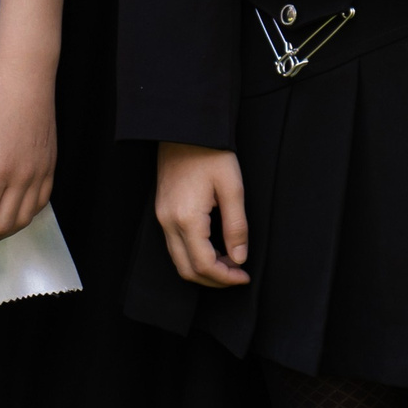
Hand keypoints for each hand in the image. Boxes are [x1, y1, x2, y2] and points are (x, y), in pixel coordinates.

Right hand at [153, 142, 249, 287]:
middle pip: (187, 270)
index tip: (244, 276)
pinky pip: (174, 244)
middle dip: (213, 280)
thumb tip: (239, 259)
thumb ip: (237, 227)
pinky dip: (193, 255)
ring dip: (203, 268)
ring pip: (178, 259)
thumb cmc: (211, 152)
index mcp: (187, 218)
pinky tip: (212, 248)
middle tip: (237, 275)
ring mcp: (162, 216)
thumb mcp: (233, 188)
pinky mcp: (162, 209)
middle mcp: (169, 222)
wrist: (185, 126)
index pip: (204, 265)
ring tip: (228, 262)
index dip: (226, 278)